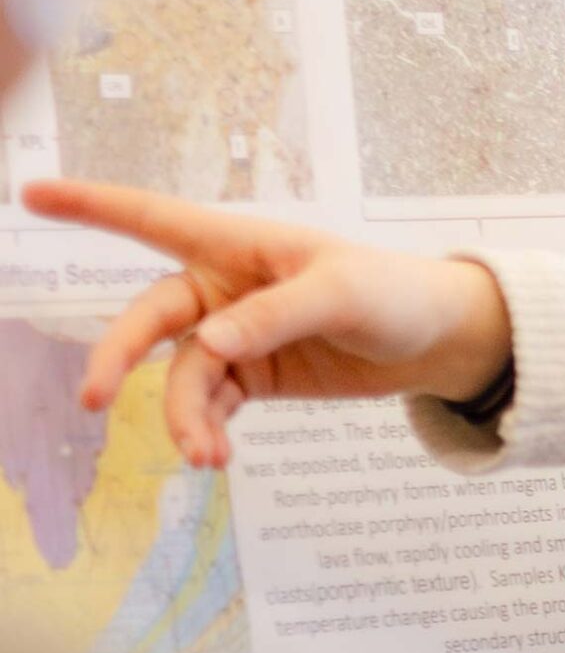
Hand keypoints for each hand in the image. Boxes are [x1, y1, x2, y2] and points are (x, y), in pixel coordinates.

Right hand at [21, 178, 511, 469]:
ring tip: (206, 456)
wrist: (435, 340)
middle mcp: (223, 287)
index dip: (92, 206)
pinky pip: (210, 405)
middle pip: (151, 319)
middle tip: (94, 399)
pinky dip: (206, 430)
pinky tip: (217, 457)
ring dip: (185, 416)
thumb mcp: (342, 294)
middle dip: (119, 357)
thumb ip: (275, 315)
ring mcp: (234, 334)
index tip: (30, 194)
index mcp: (239, 245)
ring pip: (183, 377)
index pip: (153, 218)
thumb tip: (208, 343)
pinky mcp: (253, 376)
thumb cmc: (392, 292)